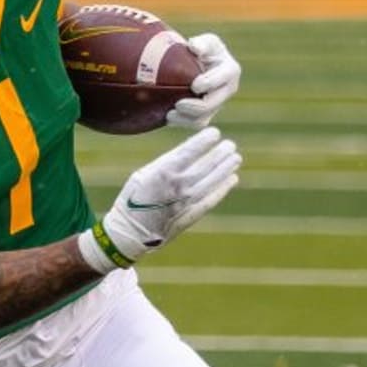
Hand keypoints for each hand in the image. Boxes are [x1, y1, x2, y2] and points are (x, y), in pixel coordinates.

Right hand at [78, 125, 240, 272]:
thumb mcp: (144, 174)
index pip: (190, 152)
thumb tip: (188, 150)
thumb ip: (166, 162)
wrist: (131, 233)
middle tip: (230, 145)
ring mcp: (187, 202)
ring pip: (213, 182)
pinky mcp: (191, 215)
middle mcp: (178, 186)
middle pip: (206, 166)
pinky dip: (223, 189)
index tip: (215, 133)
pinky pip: (212, 199)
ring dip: (226, 169)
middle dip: (220, 153)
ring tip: (236, 158)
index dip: (204, 141)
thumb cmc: (133, 199)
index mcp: (164, 172)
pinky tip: (232, 179)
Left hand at [166, 33, 240, 130]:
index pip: (221, 80)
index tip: (194, 85)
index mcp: (231, 70)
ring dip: (185, 119)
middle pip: (212, 104)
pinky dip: (182, 123)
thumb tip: (195, 47)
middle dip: (194, 106)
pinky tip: (169, 117)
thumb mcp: (206, 41)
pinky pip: (195, 123)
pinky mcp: (207, 114)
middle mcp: (228, 90)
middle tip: (178, 104)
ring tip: (170, 114)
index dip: (208, 84)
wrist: (198, 64)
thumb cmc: (203, 49)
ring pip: (203, 118)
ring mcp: (218, 104)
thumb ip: (202, 43)